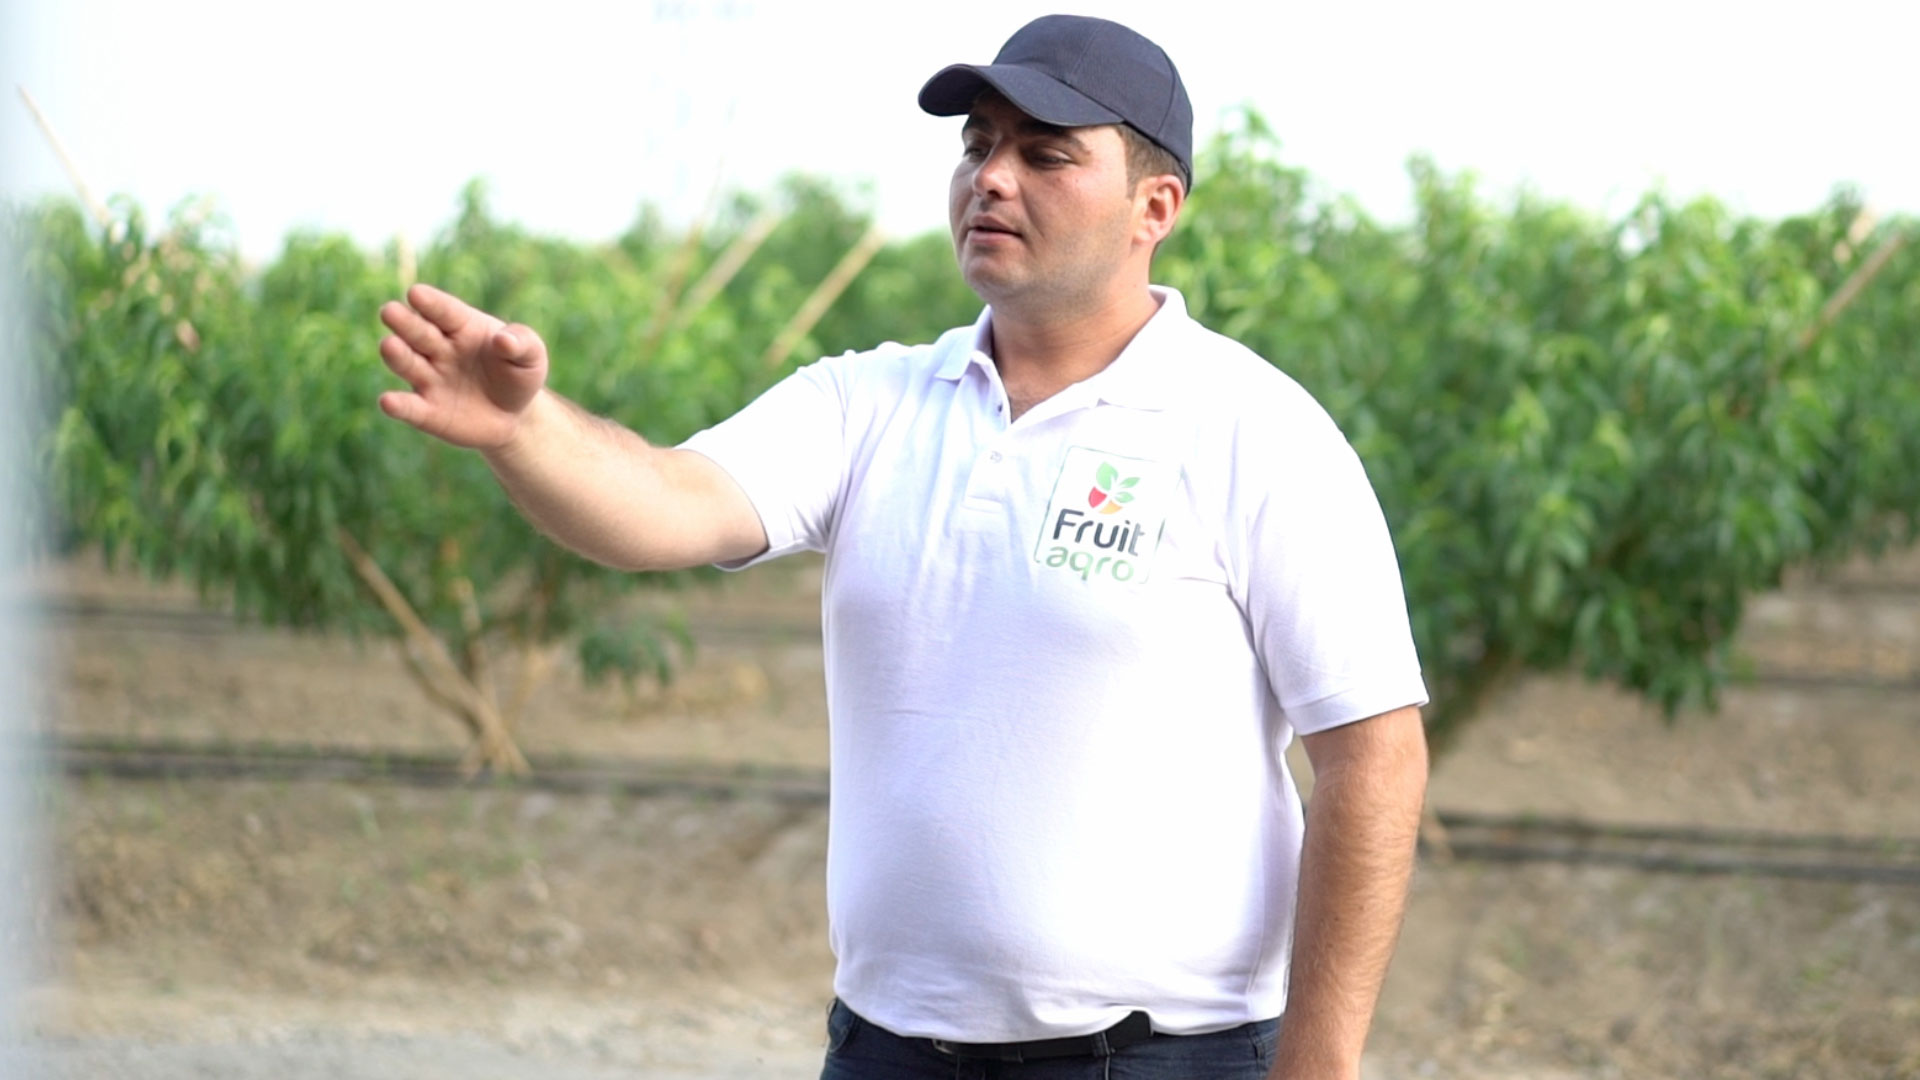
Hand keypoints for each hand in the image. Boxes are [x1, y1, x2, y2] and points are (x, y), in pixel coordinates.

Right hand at [377, 283, 548, 450]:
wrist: (516, 417)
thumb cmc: (519, 375)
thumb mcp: (531, 356)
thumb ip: (522, 343)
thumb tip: (504, 340)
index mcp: (462, 326)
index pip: (444, 311)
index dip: (431, 303)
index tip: (416, 294)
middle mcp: (438, 349)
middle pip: (419, 333)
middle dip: (404, 322)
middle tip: (390, 311)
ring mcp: (429, 380)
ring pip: (407, 364)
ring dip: (397, 355)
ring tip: (389, 345)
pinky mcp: (427, 412)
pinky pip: (410, 408)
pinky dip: (398, 405)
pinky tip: (387, 402)